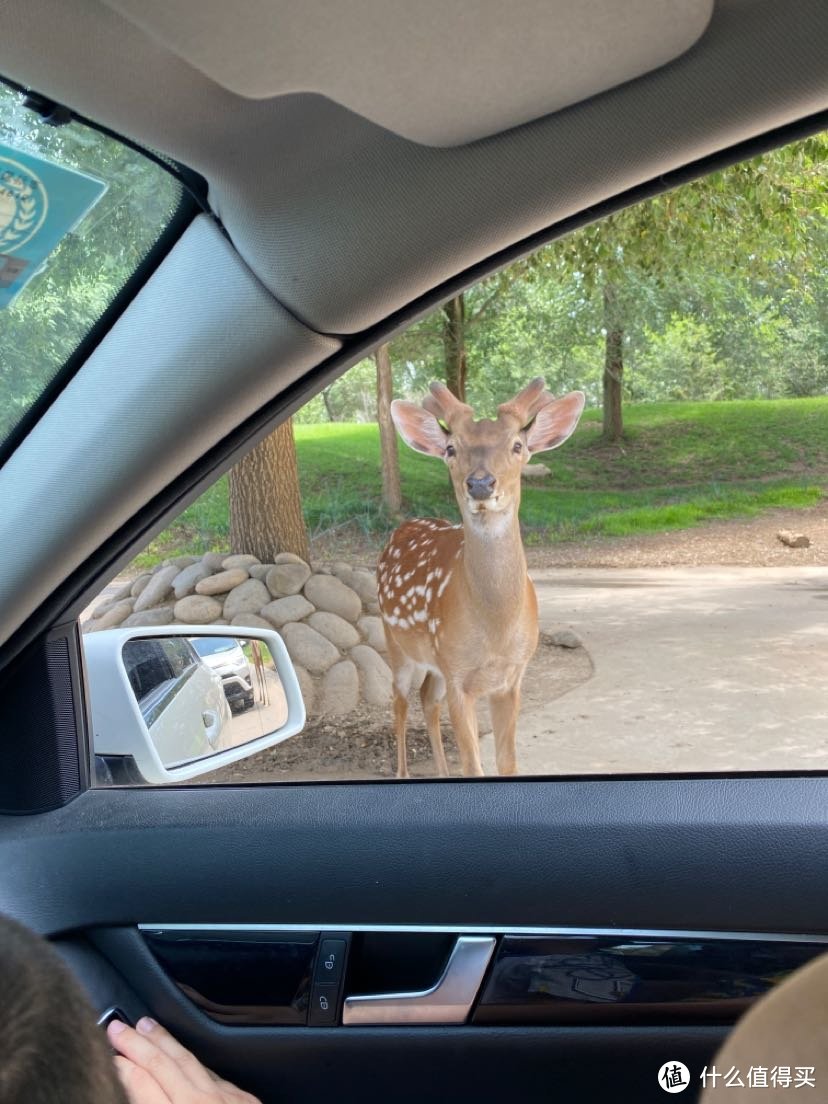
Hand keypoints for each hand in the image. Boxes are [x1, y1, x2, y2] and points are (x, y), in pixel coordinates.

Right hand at [108, 1017, 260, 1103]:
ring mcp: (225, 1100)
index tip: (108, 1056)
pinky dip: (193, 1061)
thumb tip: (134, 1094)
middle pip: (163, 1066)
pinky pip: (213, 1074)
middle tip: (117, 1027)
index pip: (142, 1088)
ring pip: (189, 1061)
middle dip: (137, 1044)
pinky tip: (183, 1053)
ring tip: (146, 1025)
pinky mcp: (244, 1100)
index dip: (122, 1069)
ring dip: (164, 1042)